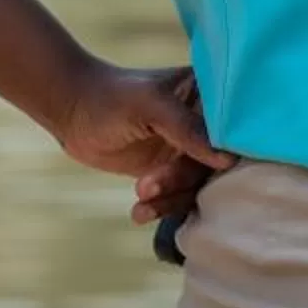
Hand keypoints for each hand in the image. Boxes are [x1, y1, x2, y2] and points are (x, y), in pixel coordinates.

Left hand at [50, 61, 230, 216]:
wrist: (72, 113)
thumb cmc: (110, 97)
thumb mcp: (149, 106)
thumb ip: (187, 128)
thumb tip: (228, 159)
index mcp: (208, 94)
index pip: (236, 127)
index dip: (233, 150)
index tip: (217, 171)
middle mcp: (205, 124)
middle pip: (216, 164)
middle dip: (182, 179)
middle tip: (148, 184)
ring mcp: (188, 150)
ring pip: (196, 185)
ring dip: (169, 197)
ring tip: (140, 194)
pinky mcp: (170, 173)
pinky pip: (178, 197)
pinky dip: (161, 208)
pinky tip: (139, 213)